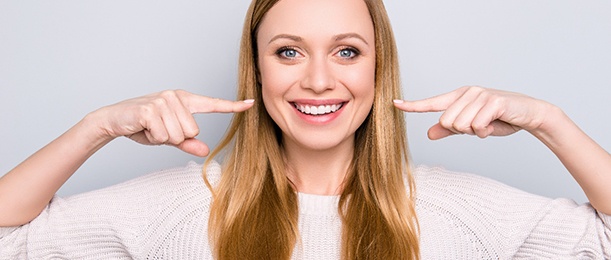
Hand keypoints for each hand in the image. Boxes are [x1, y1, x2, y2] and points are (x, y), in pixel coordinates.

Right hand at [90, 90, 253, 156]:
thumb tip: (206, 150)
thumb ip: (188, 143)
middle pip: (193, 131)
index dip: (232, 106)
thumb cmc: (143, 126)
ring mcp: (163, 100)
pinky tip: (143, 127)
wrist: (114, 120)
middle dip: (175, 137)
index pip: (212, 104)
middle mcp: (176, 96)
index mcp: (184, 100)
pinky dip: (153, 137)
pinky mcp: (151, 109)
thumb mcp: (169, 137)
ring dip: (163, 137)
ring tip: (150, 128)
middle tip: (158, 129)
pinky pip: (164, 135)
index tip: (251, 104)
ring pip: (179, 135)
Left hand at [393, 86, 553, 139]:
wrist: (529, 114)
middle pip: (447, 122)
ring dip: (475, 132)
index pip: (432, 102)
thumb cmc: (499, 119)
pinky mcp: (493, 101)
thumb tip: (429, 133)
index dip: (413, 105)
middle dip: (462, 131)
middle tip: (478, 126)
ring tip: (488, 124)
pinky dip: (485, 131)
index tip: (394, 103)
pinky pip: (477, 126)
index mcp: (459, 97)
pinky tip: (495, 124)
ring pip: (461, 125)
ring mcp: (480, 95)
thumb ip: (450, 130)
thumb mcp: (471, 126)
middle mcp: (467, 93)